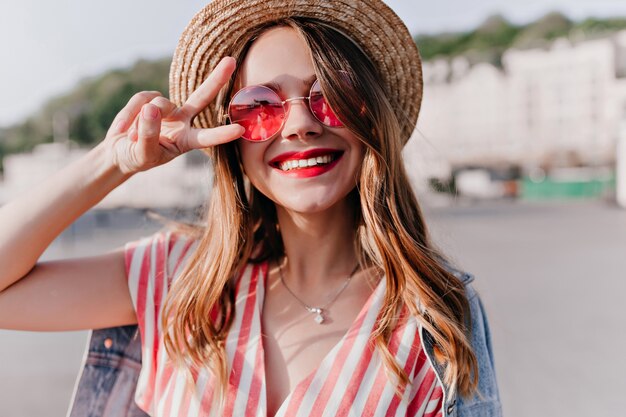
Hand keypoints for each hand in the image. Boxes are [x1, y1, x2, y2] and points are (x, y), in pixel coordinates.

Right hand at [103, 57, 243, 174]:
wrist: (121, 151)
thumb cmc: (137, 158)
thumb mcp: (142, 154)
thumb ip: (148, 135)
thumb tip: (152, 108)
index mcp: (187, 141)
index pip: (207, 137)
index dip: (222, 134)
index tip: (240, 130)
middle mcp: (183, 122)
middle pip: (201, 97)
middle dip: (216, 79)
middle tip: (231, 61)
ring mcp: (168, 109)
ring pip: (159, 104)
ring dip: (141, 122)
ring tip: (132, 137)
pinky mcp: (150, 99)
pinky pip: (142, 100)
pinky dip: (129, 114)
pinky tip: (124, 127)